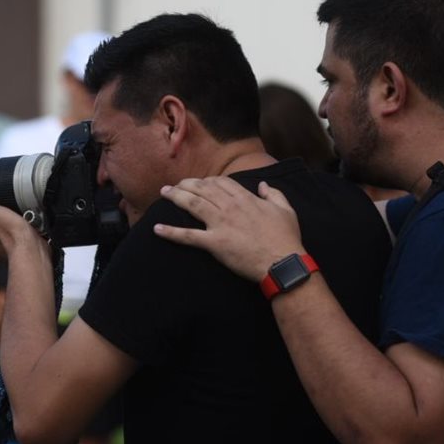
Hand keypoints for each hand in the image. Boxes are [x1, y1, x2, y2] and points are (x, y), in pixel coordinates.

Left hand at [0, 192, 49, 260]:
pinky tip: (27, 235)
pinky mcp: (21, 256)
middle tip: (1, 219)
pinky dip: (20, 242)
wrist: (32, 249)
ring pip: (3, 244)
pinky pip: (18, 248)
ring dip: (7, 236)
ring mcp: (6, 254)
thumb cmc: (11, 231)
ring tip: (15, 224)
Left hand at [154, 177, 302, 281]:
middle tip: (175, 185)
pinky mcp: (214, 243)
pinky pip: (188, 236)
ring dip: (176, 197)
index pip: (220, 183)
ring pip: (192, 205)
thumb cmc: (285, 237)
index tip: (200, 183)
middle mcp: (229, 207)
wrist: (282, 261)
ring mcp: (220, 224)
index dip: (207, 181)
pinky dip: (171, 232)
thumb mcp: (285, 209)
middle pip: (202, 189)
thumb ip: (273, 194)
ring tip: (164, 193)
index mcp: (245, 198)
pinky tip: (157, 229)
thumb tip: (262, 185)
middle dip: (186, 184)